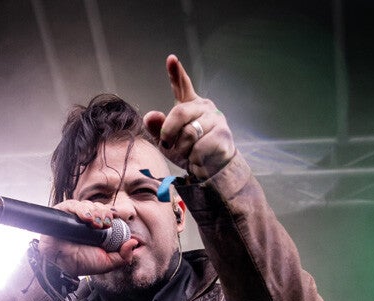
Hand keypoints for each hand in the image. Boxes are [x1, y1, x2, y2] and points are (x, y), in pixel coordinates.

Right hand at [37, 200, 137, 275]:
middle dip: (105, 213)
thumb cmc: (80, 263)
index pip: (108, 214)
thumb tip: (134, 243)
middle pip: (100, 207)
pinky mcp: (62, 213)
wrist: (61, 266)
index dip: (112, 214)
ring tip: (96, 224)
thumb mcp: (107, 263)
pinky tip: (86, 219)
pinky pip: (73, 204)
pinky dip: (82, 209)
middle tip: (107, 224)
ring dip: (95, 212)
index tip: (116, 218)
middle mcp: (86, 221)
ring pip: (89, 204)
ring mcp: (74, 216)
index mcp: (98, 230)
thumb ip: (123, 256)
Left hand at [143, 55, 236, 178]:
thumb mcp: (167, 142)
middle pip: (179, 112)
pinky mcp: (223, 134)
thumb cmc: (189, 151)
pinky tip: (200, 158)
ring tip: (189, 153)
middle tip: (167, 144)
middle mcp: (204, 108)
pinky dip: (194, 158)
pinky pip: (199, 147)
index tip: (171, 58)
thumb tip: (150, 115)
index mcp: (190, 105)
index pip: (182, 85)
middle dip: (169, 131)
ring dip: (183, 149)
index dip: (176, 72)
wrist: (211, 169)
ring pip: (190, 133)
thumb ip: (157, 128)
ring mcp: (215, 120)